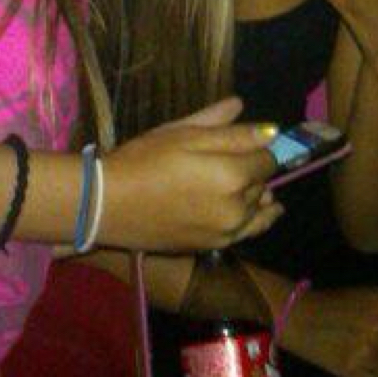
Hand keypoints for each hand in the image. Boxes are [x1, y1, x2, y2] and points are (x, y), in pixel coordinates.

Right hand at [106, 97, 281, 253]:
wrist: (107, 204)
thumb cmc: (143, 160)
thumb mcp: (185, 134)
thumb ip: (230, 131)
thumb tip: (270, 129)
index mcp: (232, 174)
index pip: (268, 158)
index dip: (258, 147)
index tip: (243, 141)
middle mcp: (237, 207)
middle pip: (262, 183)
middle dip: (252, 170)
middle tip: (226, 160)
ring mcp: (226, 232)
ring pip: (258, 207)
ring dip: (255, 194)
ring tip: (244, 184)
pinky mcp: (213, 247)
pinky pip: (248, 231)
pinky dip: (257, 219)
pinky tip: (265, 210)